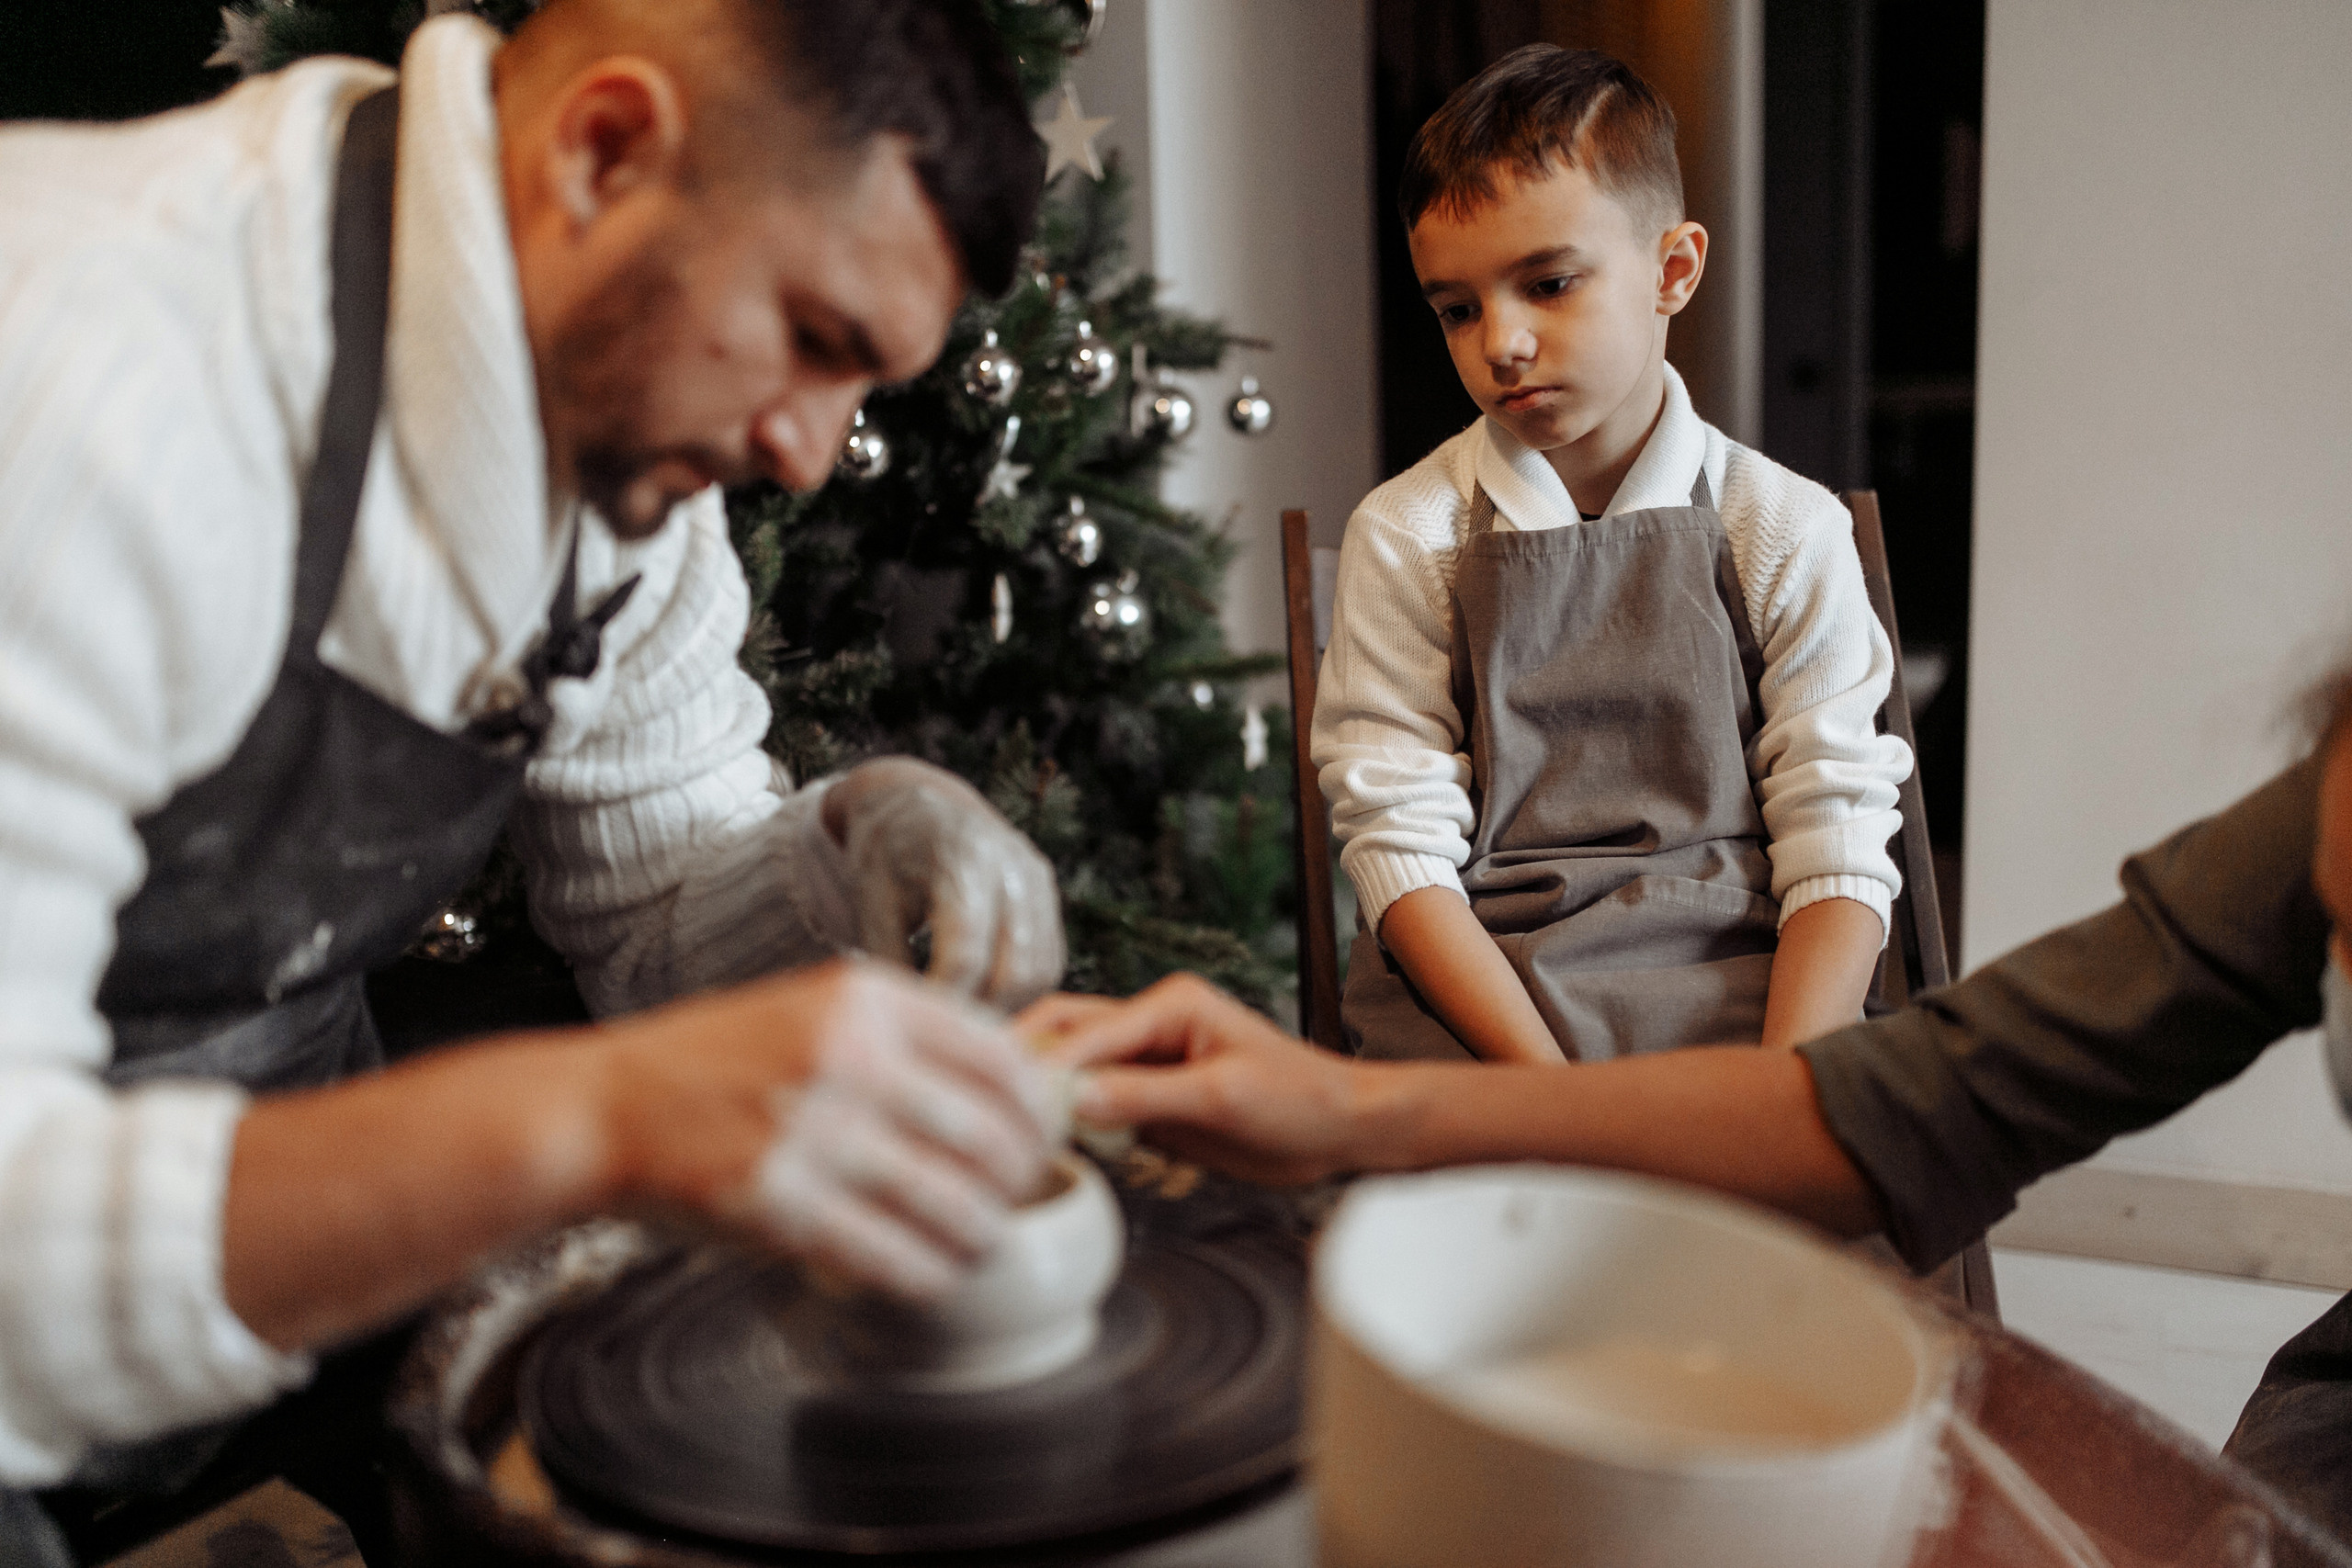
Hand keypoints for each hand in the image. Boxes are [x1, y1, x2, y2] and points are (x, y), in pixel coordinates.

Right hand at [601, 958, 1054, 1297]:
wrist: (607, 1106)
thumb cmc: (717, 1061)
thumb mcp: (811, 1008)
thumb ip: (902, 1034)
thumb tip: (1014, 1082)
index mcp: (862, 999)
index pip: (999, 1058)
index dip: (1037, 1109)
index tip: (1041, 1135)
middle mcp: (846, 1058)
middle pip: (990, 1137)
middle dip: (1018, 1178)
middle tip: (1013, 1194)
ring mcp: (813, 1135)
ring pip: (954, 1205)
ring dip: (981, 1234)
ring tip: (980, 1240)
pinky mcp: (781, 1208)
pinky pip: (895, 1255)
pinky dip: (930, 1273)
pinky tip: (934, 1272)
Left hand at [823, 757, 1065, 1009]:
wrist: (919, 801)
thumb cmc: (886, 853)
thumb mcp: (872, 902)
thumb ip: (890, 963)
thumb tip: (912, 1028)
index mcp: (961, 858)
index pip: (965, 955)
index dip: (943, 1002)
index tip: (916, 1029)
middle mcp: (1012, 865)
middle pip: (1016, 971)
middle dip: (980, 1015)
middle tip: (943, 1037)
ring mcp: (1038, 878)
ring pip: (1042, 972)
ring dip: (1007, 1008)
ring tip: (963, 1024)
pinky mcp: (1048, 893)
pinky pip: (1049, 960)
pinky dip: (1021, 991)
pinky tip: (983, 1000)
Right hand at [1019, 975, 1369, 1184]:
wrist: (1341, 1130)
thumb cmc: (1299, 1100)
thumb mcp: (1220, 1099)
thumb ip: (1143, 1097)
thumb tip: (1073, 1099)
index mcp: (1169, 1005)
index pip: (1085, 1030)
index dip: (1044, 1066)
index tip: (1007, 1098)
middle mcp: (1151, 1025)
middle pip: (1065, 1032)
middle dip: (1026, 1062)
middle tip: (983, 1099)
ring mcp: (1149, 1063)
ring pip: (1075, 1069)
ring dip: (1045, 1093)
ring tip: (1003, 1126)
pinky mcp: (1152, 1099)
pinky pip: (1098, 1104)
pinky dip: (1072, 1121)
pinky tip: (1048, 1144)